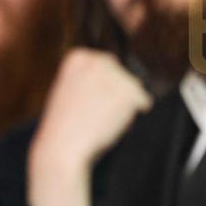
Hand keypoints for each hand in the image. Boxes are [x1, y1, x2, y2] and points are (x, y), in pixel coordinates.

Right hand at [28, 48, 152, 205]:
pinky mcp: (131, 90)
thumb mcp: (70, 91)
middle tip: (92, 115)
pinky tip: (109, 124)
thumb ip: (92, 79)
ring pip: (134, 91)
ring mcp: (115, 73)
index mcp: (79, 56)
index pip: (106, 67)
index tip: (82, 104)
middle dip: (114, 96)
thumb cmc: (64, 128)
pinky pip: (144, 103)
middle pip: (123, 76)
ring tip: (98, 120)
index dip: (99, 91)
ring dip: (123, 108)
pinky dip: (132, 118)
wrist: (62, 148)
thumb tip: (126, 80)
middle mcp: (98, 59)